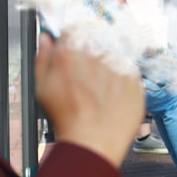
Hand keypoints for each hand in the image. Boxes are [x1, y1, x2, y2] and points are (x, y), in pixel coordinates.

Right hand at [35, 33, 144, 167]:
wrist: (94, 144)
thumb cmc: (67, 121)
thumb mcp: (42, 88)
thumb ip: (43, 58)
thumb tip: (46, 38)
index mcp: (71, 54)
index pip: (74, 32)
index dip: (73, 42)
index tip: (75, 52)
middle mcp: (95, 55)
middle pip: (94, 44)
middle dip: (91, 56)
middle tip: (88, 80)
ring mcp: (118, 66)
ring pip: (112, 57)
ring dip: (108, 67)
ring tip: (100, 92)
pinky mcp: (134, 78)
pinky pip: (129, 71)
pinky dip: (122, 80)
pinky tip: (113, 96)